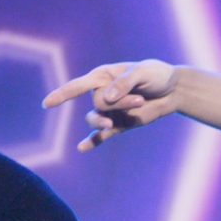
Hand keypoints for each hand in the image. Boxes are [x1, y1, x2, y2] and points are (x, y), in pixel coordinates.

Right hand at [44, 60, 181, 150]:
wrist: (173, 90)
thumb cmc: (156, 75)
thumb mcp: (143, 72)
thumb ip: (124, 83)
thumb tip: (107, 98)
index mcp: (102, 76)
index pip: (77, 86)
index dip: (62, 95)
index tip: (47, 104)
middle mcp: (101, 93)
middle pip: (98, 104)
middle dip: (120, 102)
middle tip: (140, 99)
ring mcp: (109, 111)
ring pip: (98, 120)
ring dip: (112, 119)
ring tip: (134, 110)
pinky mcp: (118, 124)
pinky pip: (101, 136)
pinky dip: (92, 142)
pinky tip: (82, 148)